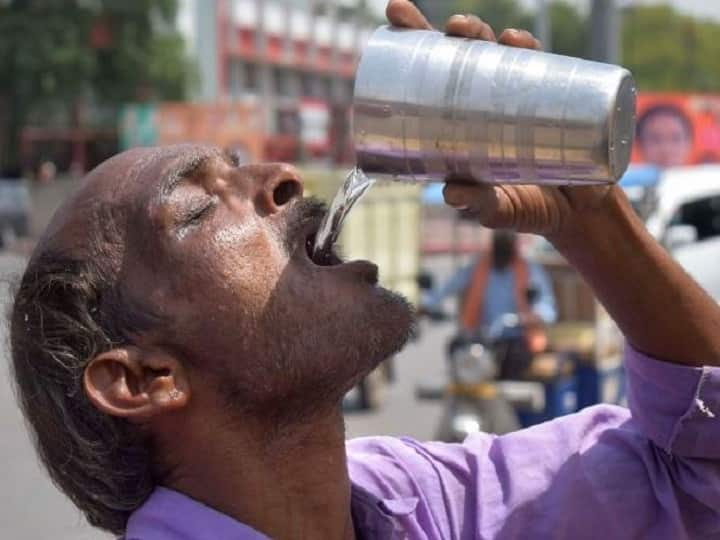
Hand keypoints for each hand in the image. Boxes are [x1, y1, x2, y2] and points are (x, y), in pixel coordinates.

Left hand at [385, 0, 624, 240]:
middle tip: (449, 29)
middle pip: (464, 56)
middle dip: (454, 32)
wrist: (579, 212)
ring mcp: (518, 97)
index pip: (433, 76)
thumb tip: (450, 193)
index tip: (397, 14)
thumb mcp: (499, 209)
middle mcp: (485, 103)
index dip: (415, 42)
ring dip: (484, 34)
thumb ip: (478, 203)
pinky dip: (527, 51)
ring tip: (470, 31)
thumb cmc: (528, 208)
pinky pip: (540, 66)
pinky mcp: (552, 99)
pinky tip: (515, 42)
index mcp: (460, 124)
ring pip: (497, 53)